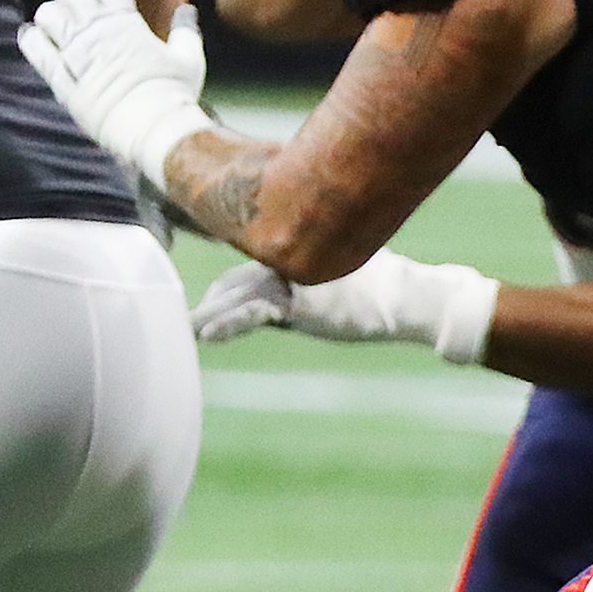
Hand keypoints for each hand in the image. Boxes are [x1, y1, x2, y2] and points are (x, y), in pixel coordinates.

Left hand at [19, 0, 215, 193]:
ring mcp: (75, 51)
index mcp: (126, 20)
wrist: (154, 130)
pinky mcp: (60, 76)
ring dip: (52, 18)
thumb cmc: (174, 97)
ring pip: (47, 13)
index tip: (109, 4)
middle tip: (82, 18)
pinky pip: (33, 45)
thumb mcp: (188, 60)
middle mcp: (96, 30)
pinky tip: (38, 42)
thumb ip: (185, 32)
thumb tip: (187, 13)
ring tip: (60, 30)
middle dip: (76, 2)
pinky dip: (32, 39)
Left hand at [191, 250, 501, 362]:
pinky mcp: (296, 305)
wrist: (404, 296)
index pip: (255, 267)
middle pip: (240, 280)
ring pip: (239, 296)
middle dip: (216, 298)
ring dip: (211, 314)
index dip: (232, 283)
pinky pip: (251, 314)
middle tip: (194, 317)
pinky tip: (205, 336)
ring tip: (188, 328)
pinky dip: (226, 324)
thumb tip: (347, 264)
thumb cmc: (390, 283)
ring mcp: (292, 283)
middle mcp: (290, 264)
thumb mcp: (356, 266)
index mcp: (300, 255)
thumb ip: (337, 263)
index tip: (215, 297)